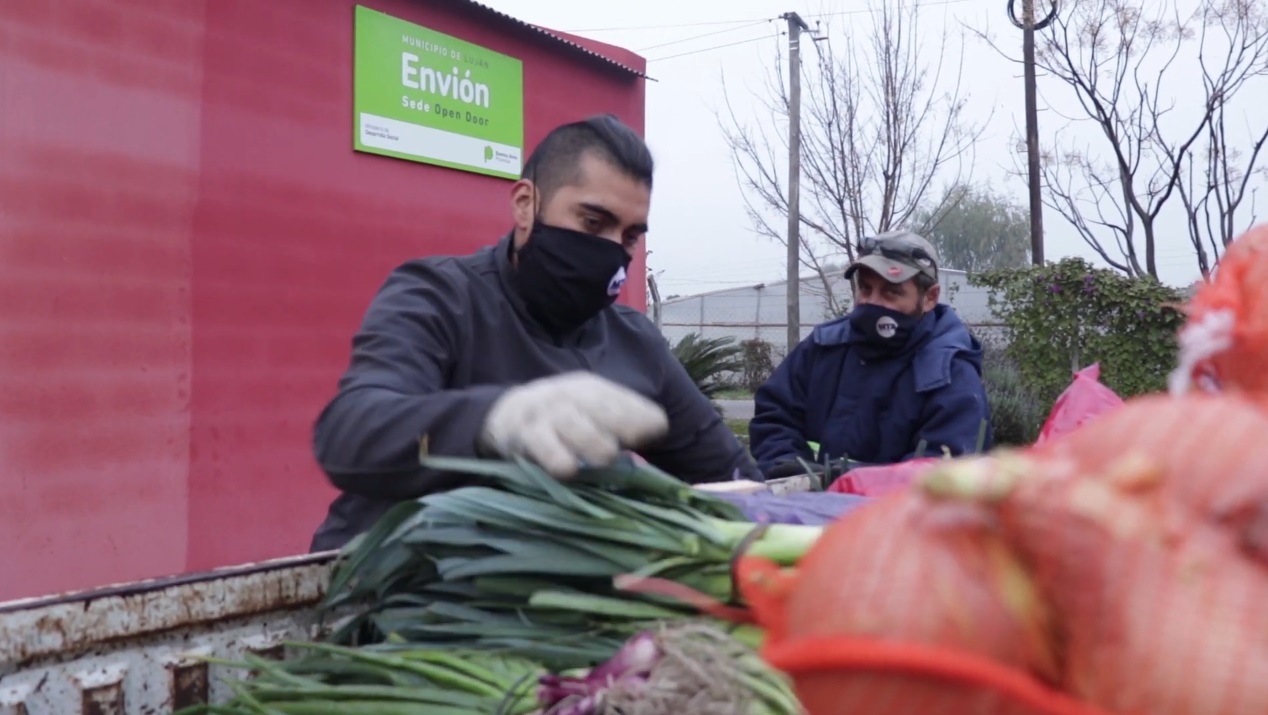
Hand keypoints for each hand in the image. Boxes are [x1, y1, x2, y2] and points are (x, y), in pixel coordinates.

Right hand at [480, 372, 669, 477]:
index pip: (623, 400)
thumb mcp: (591, 413)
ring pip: (574, 425)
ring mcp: (548, 414)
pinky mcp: (525, 434)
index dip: (641, 416)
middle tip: (634, 441)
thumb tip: (654, 440)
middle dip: (621, 422)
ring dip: (592, 442)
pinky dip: (556, 458)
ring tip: (604, 457)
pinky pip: (543, 446)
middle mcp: (572, 396)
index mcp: (594, 390)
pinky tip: (567, 470)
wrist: (506, 413)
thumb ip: (622, 425)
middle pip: (601, 407)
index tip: (656, 430)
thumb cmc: (562, 419)